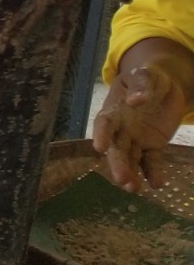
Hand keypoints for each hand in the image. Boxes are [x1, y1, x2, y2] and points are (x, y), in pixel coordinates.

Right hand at [93, 59, 191, 192]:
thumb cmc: (149, 77)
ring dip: (131, 173)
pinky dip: (154, 173)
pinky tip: (157, 184)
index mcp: (114, 110)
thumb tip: (135, 100)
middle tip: (122, 179)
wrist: (164, 84)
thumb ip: (142, 85)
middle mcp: (121, 129)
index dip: (101, 135)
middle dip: (118, 164)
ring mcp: (136, 139)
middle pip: (116, 148)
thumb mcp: (146, 75)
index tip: (99, 148)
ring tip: (134, 189)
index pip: (104, 124)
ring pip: (131, 159)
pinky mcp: (153, 146)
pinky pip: (152, 161)